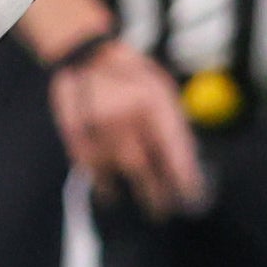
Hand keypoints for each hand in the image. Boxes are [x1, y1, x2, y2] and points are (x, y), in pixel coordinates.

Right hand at [50, 41, 204, 215]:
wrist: (86, 55)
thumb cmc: (133, 73)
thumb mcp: (161, 89)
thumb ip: (173, 123)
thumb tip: (188, 163)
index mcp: (151, 101)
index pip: (171, 148)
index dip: (183, 177)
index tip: (192, 198)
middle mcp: (123, 116)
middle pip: (140, 167)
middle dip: (154, 194)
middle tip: (163, 212)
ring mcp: (95, 126)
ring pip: (113, 172)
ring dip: (126, 191)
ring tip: (141, 207)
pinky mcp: (74, 133)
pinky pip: (89, 167)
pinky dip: (101, 182)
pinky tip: (110, 193)